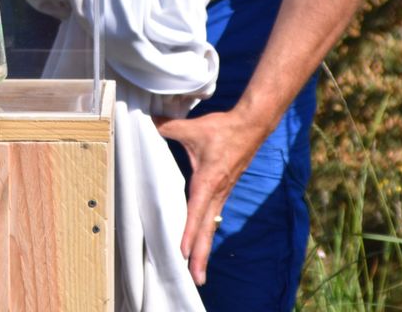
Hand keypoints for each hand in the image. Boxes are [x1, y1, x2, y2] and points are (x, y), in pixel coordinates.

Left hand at [153, 109, 267, 285]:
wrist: (252, 125)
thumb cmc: (223, 129)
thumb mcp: (192, 128)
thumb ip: (168, 127)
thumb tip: (149, 122)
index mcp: (208, 181)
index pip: (196, 212)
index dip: (189, 233)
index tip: (183, 254)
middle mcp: (217, 192)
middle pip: (207, 229)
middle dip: (201, 255)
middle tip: (197, 280)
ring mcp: (222, 193)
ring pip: (211, 225)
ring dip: (204, 247)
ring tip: (198, 271)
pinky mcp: (224, 189)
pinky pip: (213, 216)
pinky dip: (207, 232)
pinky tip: (202, 242)